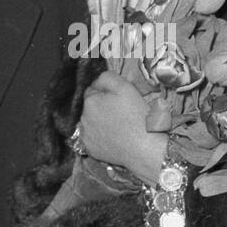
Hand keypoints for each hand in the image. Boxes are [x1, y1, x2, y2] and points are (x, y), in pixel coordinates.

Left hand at [78, 70, 168, 184]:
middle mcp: (82, 118)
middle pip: (90, 107)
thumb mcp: (125, 87)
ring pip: (90, 122)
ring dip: (98, 121)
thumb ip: (107, 77)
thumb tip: (97, 81)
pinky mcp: (89, 149)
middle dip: (101, 106)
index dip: (106, 93)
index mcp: (90, 100)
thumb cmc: (136, 115)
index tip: (119, 100)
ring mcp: (85, 135)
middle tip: (120, 112)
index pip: (93, 90)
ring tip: (117, 126)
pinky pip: (91, 139)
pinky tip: (112, 137)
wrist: (144, 148)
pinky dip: (99, 137)